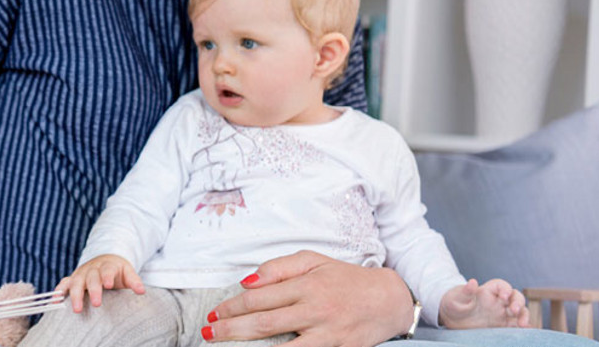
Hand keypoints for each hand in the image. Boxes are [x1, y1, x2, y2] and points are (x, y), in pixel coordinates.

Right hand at [55, 254, 145, 312]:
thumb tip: (142, 291)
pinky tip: (55, 300)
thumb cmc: (117, 270)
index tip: (108, 284)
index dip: (107, 276)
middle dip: (92, 290)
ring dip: (75, 295)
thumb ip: (134, 281)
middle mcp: (92, 269)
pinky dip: (59, 291)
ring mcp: (81, 273)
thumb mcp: (127, 272)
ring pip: (76, 282)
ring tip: (76, 309)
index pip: (107, 270)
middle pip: (91, 278)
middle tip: (96, 304)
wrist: (105, 259)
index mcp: (107, 266)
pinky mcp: (73, 278)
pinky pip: (64, 283)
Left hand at [207, 250, 411, 346]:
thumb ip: (279, 268)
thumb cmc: (346, 279)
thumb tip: (247, 281)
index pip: (259, 297)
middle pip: (264, 322)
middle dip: (231, 329)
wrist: (390, 300)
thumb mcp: (314, 261)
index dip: (232, 306)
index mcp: (306, 284)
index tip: (214, 313)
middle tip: (208, 332)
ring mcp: (327, 332)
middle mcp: (315, 308)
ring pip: (281, 345)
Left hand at [440, 278, 528, 328]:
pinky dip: (523, 327)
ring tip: (523, 324)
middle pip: (515, 297)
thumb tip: (472, 282)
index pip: (502, 286)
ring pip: (520, 311)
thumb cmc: (454, 304)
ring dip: (524, 315)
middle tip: (513, 310)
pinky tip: (526, 331)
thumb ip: (465, 291)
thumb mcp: (456, 298)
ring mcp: (502, 312)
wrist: (452, 319)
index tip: (503, 296)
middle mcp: (498, 301)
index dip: (506, 289)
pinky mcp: (502, 325)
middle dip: (518, 302)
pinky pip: (516, 324)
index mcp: (488, 291)